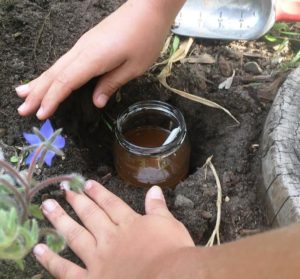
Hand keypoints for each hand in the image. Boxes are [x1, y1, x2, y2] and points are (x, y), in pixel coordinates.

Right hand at [16, 0, 175, 119]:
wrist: (149, 7)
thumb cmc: (145, 38)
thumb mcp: (133, 67)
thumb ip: (111, 84)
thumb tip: (96, 102)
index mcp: (93, 58)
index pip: (65, 82)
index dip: (52, 99)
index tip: (41, 115)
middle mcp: (82, 50)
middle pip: (55, 74)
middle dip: (37, 93)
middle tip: (22, 109)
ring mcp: (83, 45)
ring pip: (57, 66)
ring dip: (39, 82)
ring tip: (23, 93)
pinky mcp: (88, 43)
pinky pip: (65, 61)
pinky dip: (52, 73)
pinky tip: (48, 78)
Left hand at [33, 180, 193, 277]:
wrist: (169, 278)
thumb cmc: (172, 253)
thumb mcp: (169, 225)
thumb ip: (158, 207)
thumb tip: (154, 189)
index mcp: (129, 224)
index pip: (111, 204)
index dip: (98, 193)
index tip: (86, 183)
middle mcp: (110, 237)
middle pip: (91, 215)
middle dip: (77, 201)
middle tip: (65, 189)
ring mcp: (98, 258)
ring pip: (75, 235)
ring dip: (60, 220)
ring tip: (47, 206)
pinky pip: (66, 270)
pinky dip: (51, 260)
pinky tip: (39, 249)